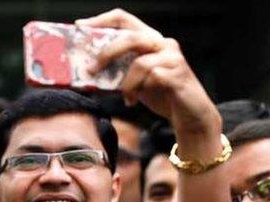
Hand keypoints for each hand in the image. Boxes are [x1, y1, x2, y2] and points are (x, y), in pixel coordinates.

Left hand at [80, 9, 220, 138]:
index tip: (80, 26)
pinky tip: (132, 101)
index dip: (101, 20)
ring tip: (124, 95)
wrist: (188, 113)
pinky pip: (151, 78)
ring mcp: (172, 57)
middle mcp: (162, 44)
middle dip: (106, 53)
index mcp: (149, 40)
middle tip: (91, 70)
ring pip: (140, 62)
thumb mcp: (132, 80)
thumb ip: (117, 72)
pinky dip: (136, 91)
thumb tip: (87, 72)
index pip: (125, 19)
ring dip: (126, 83)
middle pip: (131, 37)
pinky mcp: (177, 74)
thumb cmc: (160, 94)